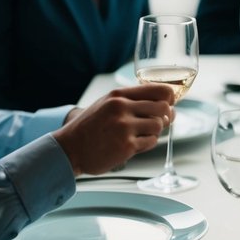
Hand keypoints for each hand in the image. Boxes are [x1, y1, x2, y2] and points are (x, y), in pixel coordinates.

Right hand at [52, 84, 172, 174]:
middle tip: (158, 122)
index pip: (159, 90)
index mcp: (118, 95)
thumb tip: (166, 104)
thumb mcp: (107, 104)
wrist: (69, 149)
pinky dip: (147, 143)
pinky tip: (135, 143)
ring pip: (159, 125)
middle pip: (163, 108)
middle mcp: (122, 108)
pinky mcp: (126, 146)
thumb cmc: (91, 127)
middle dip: (165, 116)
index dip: (170, 97)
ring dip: (155, 131)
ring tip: (142, 133)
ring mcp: (124, 127)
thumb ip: (132, 100)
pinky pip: (151, 141)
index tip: (169, 103)